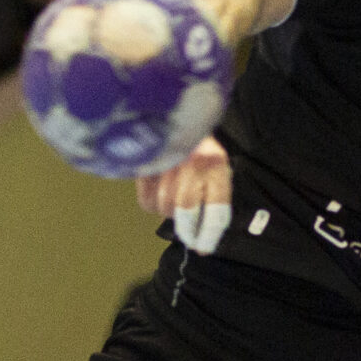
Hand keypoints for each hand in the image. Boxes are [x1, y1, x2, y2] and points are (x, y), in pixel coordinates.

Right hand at [137, 134, 232, 253]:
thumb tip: (207, 229)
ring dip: (170, 211)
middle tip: (190, 239)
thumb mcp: (216, 164)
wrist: (172, 111)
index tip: (204, 249)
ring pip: (165, 207)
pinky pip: (146, 202)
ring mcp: (165, 164)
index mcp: (215, 164)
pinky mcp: (143, 165)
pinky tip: (159, 190)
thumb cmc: (198, 145)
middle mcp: (191, 164)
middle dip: (188, 231)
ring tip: (175, 197)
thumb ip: (215, 192)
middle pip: (186, 212)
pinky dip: (152, 203)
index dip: (210, 234)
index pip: (216, 209)